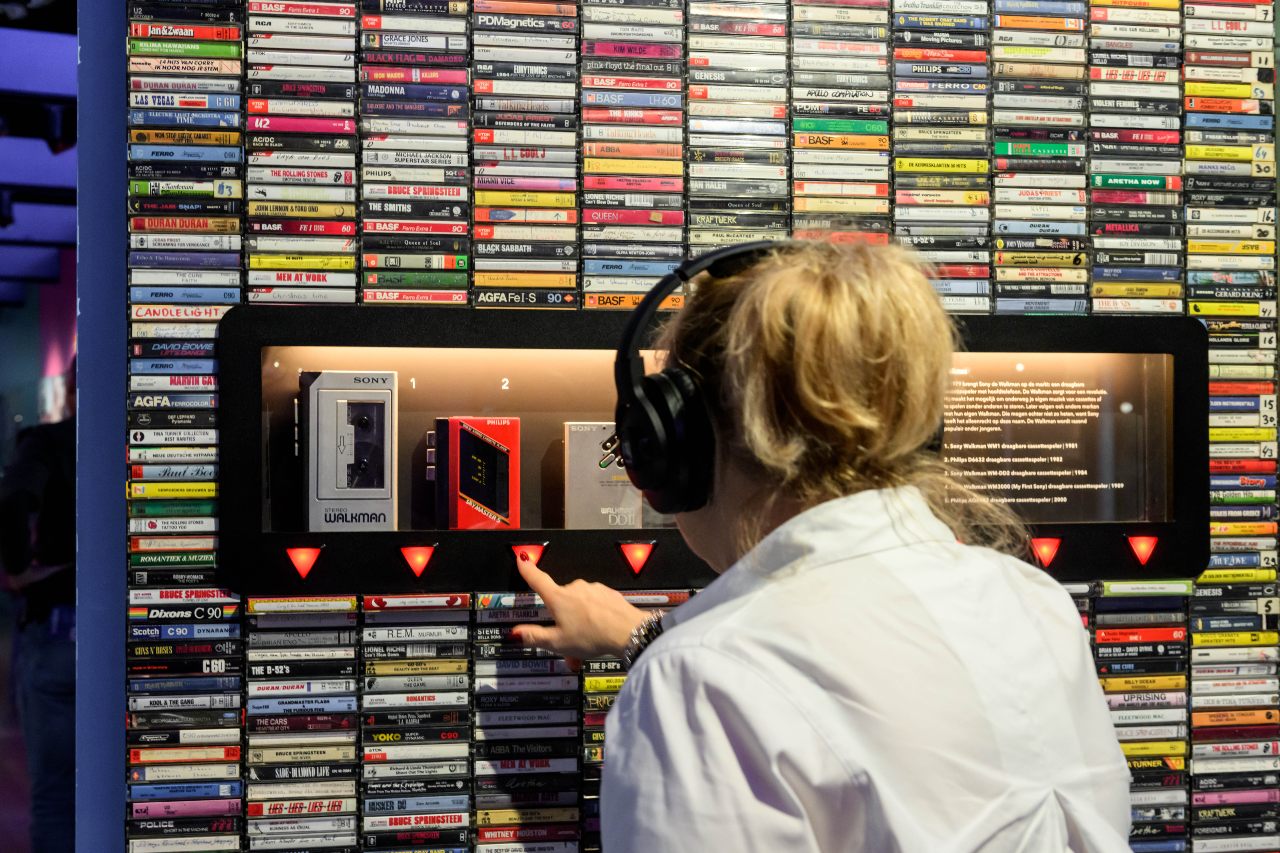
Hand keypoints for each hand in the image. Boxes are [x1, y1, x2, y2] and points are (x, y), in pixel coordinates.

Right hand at [513, 553, 647, 665]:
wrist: (628, 631)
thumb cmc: (593, 636)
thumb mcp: (558, 643)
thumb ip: (535, 636)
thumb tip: (515, 633)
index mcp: (559, 598)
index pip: (538, 579)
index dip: (528, 569)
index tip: (522, 558)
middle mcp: (575, 588)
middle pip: (562, 601)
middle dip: (563, 619)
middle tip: (568, 641)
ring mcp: (593, 588)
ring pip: (580, 605)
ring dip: (580, 620)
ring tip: (587, 641)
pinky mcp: (608, 593)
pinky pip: (596, 605)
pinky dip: (595, 617)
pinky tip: (600, 631)